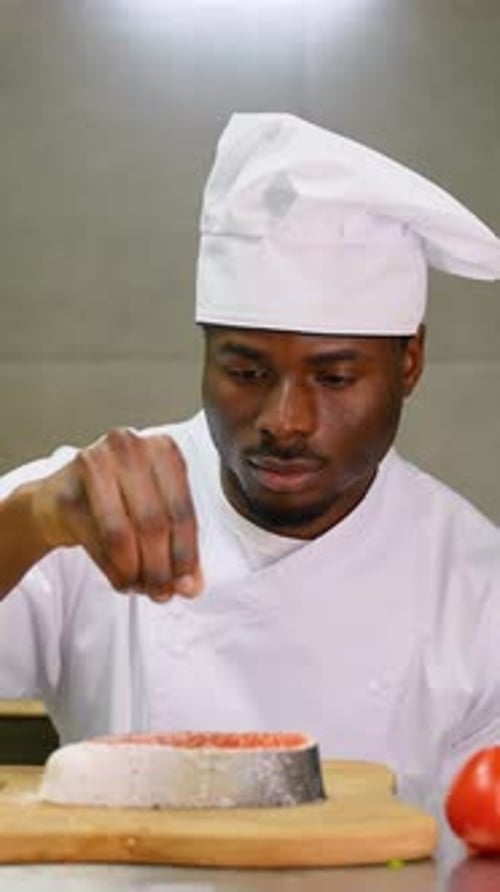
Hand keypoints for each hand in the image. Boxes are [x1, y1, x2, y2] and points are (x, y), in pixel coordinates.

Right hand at [32, 428, 202, 601]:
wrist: (59, 499)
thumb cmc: (117, 500)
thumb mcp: (156, 514)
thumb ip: (178, 547)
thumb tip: (190, 586)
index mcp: (162, 448)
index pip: (182, 509)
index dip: (186, 553)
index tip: (188, 584)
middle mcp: (129, 448)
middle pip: (154, 522)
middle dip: (160, 568)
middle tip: (162, 593)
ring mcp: (94, 465)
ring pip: (124, 534)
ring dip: (136, 572)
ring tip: (141, 587)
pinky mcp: (66, 493)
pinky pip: (97, 543)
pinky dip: (114, 571)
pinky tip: (122, 580)